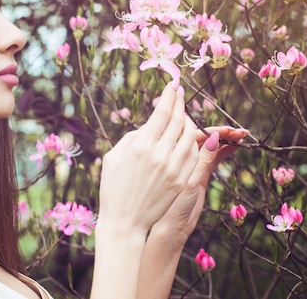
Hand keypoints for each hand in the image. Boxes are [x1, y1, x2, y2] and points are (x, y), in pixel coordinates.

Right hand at [97, 79, 198, 235]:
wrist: (125, 221)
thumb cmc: (113, 187)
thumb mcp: (113, 157)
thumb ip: (132, 138)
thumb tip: (149, 127)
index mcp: (140, 145)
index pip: (161, 112)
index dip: (169, 96)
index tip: (173, 85)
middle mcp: (160, 154)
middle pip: (178, 120)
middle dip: (180, 103)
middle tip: (180, 93)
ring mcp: (174, 168)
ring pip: (190, 136)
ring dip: (187, 122)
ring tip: (182, 116)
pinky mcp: (182, 181)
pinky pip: (193, 155)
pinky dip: (193, 142)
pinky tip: (188, 137)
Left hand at [149, 126, 248, 241]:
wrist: (171, 226)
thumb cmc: (173, 204)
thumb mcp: (191, 182)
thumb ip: (203, 160)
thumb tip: (214, 136)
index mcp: (176, 155)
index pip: (196, 134)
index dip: (213, 130)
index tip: (229, 129)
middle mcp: (183, 157)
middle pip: (205, 138)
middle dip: (223, 133)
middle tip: (242, 132)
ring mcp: (192, 165)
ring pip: (210, 147)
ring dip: (225, 140)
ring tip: (243, 136)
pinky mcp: (199, 174)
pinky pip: (213, 158)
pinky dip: (224, 151)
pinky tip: (235, 146)